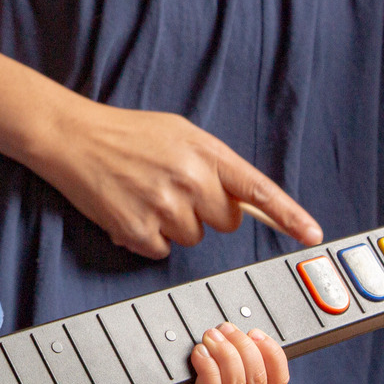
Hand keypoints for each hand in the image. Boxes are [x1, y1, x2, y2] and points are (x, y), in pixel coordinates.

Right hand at [32, 95, 320, 258]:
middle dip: (206, 212)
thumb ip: (214, 163)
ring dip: (173, 224)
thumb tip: (243, 202)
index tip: (311, 234)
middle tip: (175, 189)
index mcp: (205, 151)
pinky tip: (130, 209)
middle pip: (226, 222)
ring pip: (193, 238)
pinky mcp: (138, 228)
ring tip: (145, 194)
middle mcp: (190, 178)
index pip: (258, 189)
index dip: (289, 215)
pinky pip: (161, 251)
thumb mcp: (179, 133)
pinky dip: (146, 237)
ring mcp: (164, 205)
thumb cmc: (126, 133)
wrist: (72, 135)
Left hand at [110, 324, 287, 383]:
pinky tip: (199, 354)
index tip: (256, 332)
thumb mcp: (194, 372)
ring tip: (209, 337)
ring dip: (227, 355)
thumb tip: (221, 325)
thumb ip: (213, 355)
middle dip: (245, 347)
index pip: (276, 381)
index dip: (273, 354)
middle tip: (223, 328)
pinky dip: (209, 370)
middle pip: (259, 381)